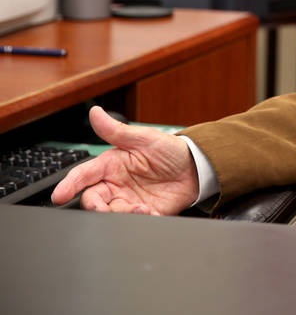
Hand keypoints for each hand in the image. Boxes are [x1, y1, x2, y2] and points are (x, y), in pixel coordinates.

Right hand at [51, 106, 199, 214]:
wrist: (197, 167)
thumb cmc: (169, 149)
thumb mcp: (143, 138)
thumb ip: (116, 130)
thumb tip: (95, 112)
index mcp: (111, 165)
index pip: (83, 176)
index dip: (69, 185)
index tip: (60, 195)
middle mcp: (116, 184)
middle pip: (92, 199)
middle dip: (95, 207)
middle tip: (105, 209)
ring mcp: (128, 200)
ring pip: (111, 213)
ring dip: (122, 214)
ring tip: (141, 208)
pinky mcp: (144, 212)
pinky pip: (134, 221)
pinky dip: (139, 220)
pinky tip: (150, 213)